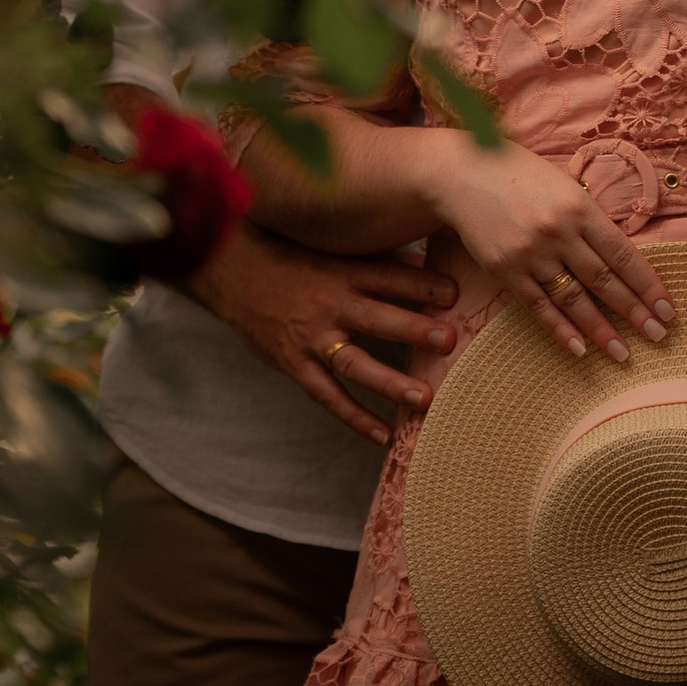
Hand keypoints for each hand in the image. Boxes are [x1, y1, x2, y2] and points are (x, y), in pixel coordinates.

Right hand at [186, 221, 460, 445]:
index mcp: (342, 271)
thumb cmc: (295, 256)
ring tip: (425, 398)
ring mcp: (311, 338)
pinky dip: (355, 417)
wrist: (231, 270)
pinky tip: (384, 436)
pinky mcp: (294, 363)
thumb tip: (431, 262)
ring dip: (390, 382)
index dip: (420, 283)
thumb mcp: (333, 248)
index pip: (386, 276)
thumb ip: (378, 259)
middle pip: (376, 318)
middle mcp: (329, 304)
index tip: (455, 292)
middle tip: (449, 340)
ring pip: (354, 363)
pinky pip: (327, 395)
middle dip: (413, 329)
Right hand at [429, 135, 673, 364]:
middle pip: (604, 280)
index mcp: (579, 208)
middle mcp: (558, 233)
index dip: (647, 284)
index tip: (666, 308)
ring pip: (574, 299)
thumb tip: (622, 258)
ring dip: (601, 330)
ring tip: (623, 353)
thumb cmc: (521, 176)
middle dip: (635, 311)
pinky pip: (538, 307)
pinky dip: (560, 330)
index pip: (623, 253)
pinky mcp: (505, 270)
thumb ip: (590, 220)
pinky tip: (580, 349)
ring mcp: (530, 254)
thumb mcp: (565, 187)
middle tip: (658, 336)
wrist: (464, 174)